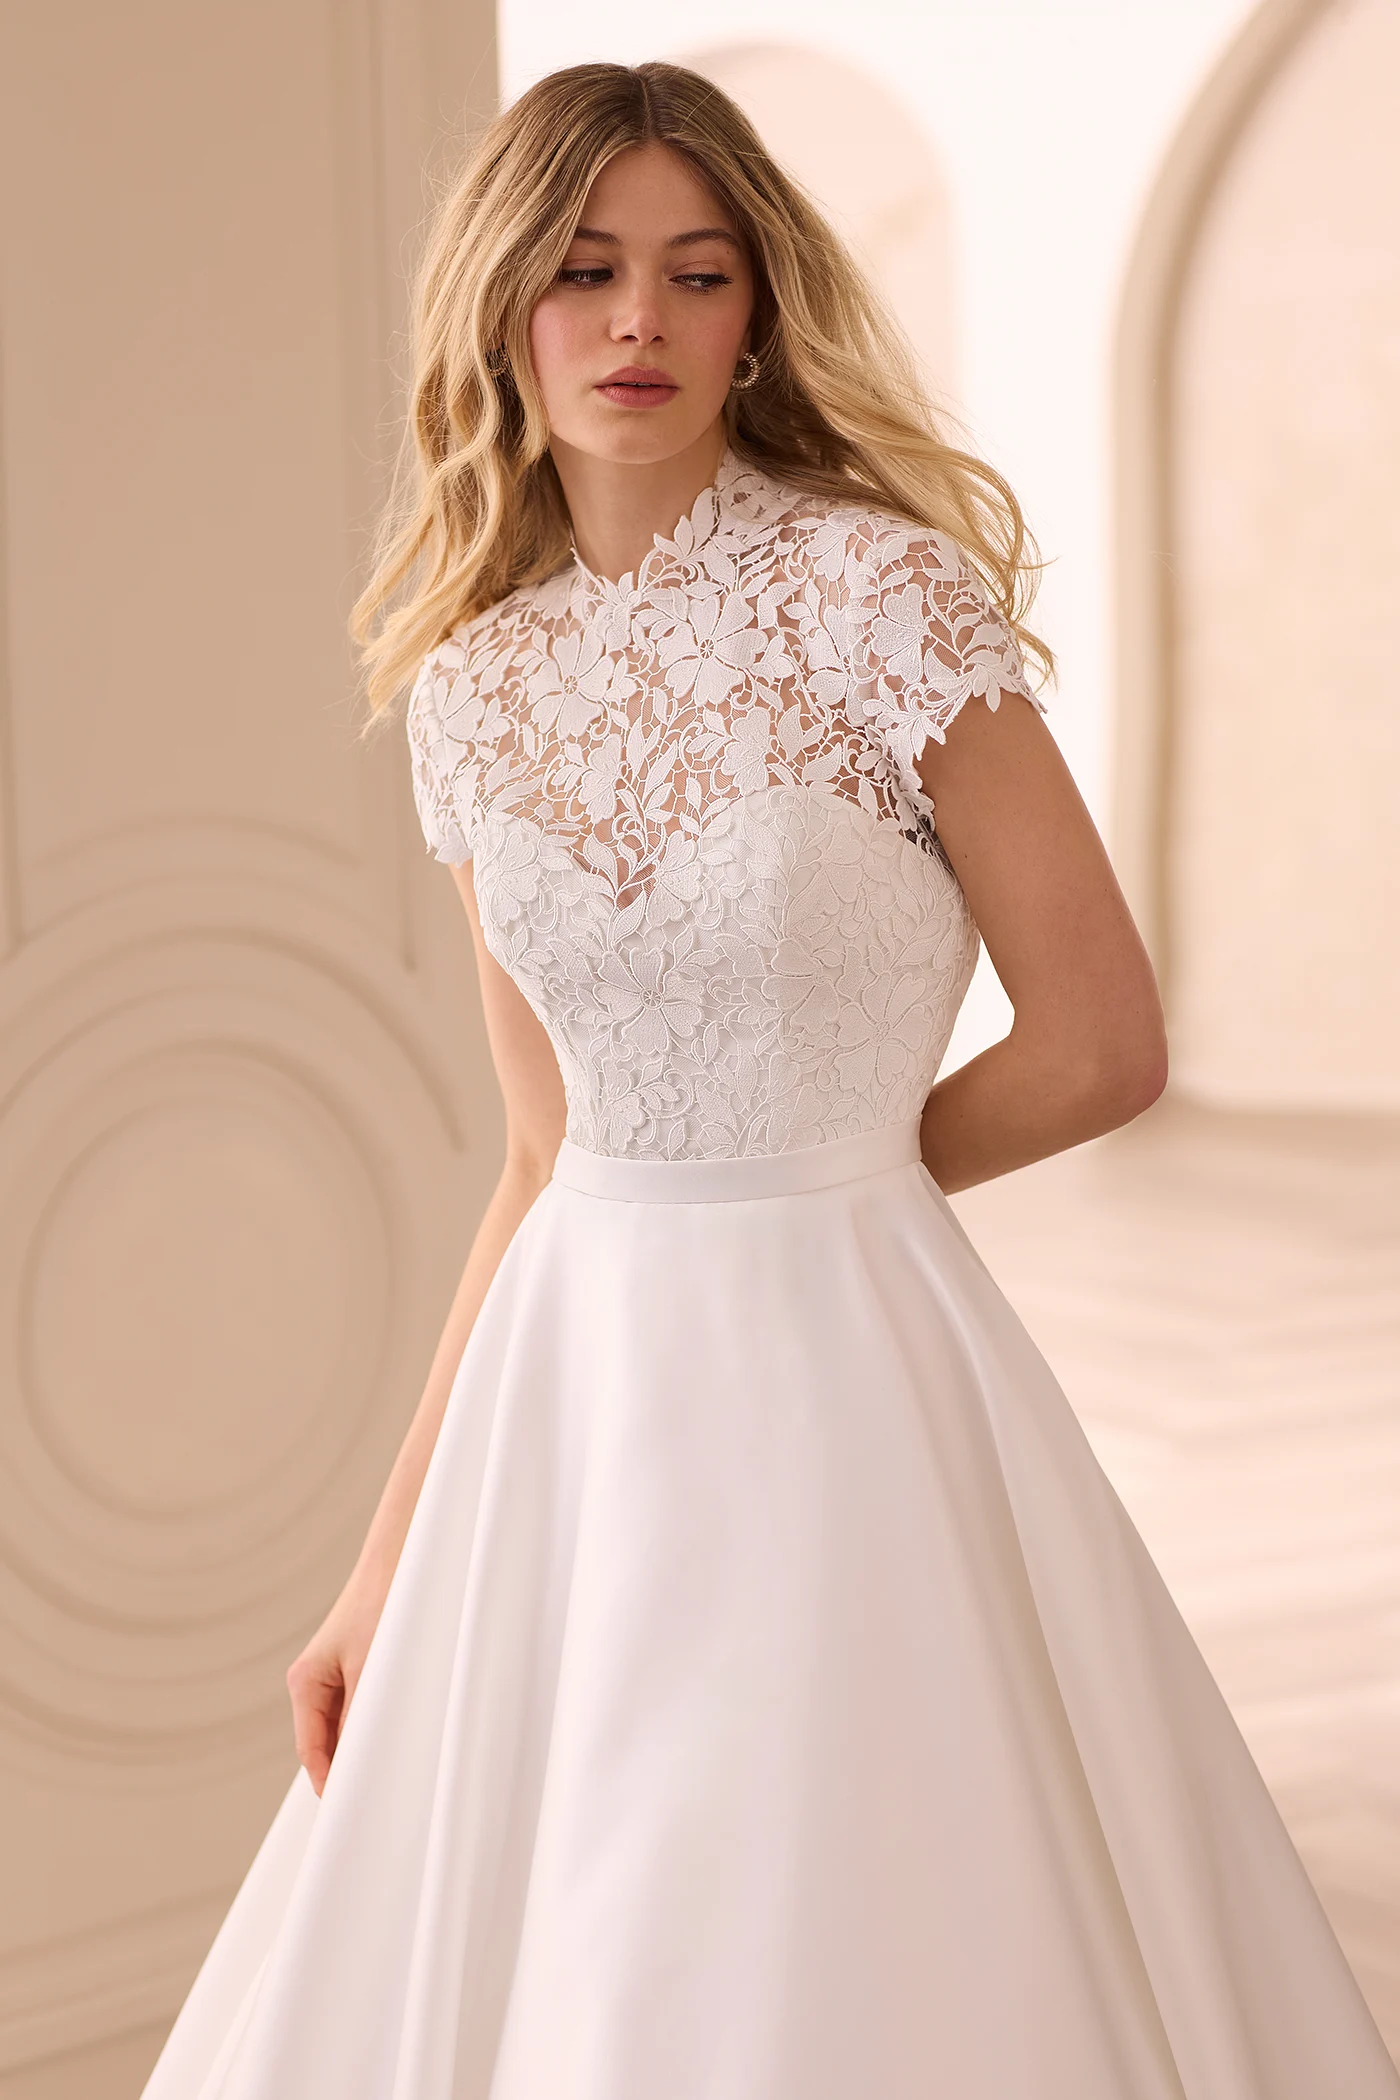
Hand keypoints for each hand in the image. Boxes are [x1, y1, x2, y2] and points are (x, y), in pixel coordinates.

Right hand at [285, 1583, 385, 1796]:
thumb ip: (360, 1718)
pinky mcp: (353, 1670)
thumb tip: (356, 1764)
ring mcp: (332, 1677)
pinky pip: (356, 1712)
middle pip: (325, 1744)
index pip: (311, 1751)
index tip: (349, 1812)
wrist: (399, 1561)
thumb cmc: (381, 1608)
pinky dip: (370, 1726)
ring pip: (343, 1729)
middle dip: (346, 1768)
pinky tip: (393, 1736)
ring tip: (387, 1771)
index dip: (328, 1782)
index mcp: (304, 1683)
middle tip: (373, 1799)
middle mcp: (312, 1683)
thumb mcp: (370, 1670)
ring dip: (361, 1746)